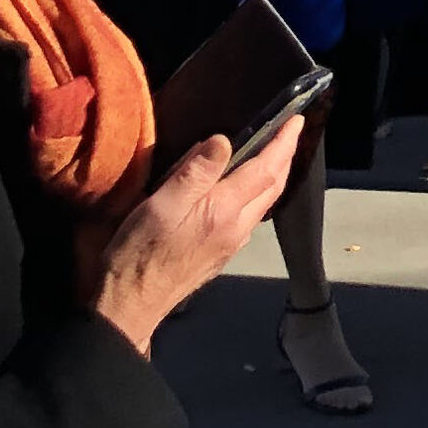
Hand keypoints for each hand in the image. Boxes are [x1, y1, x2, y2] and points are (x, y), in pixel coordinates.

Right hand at [92, 124, 302, 352]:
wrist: (130, 307)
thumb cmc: (139, 252)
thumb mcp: (161, 204)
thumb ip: (195, 172)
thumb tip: (224, 141)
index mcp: (225, 211)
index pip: (267, 169)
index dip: (283, 142)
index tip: (297, 120)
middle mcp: (237, 229)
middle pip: (272, 187)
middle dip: (284, 157)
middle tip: (289, 132)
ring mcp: (230, 245)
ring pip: (263, 204)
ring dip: (273, 177)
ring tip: (271, 156)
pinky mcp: (219, 256)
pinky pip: (249, 217)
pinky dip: (256, 195)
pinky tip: (244, 191)